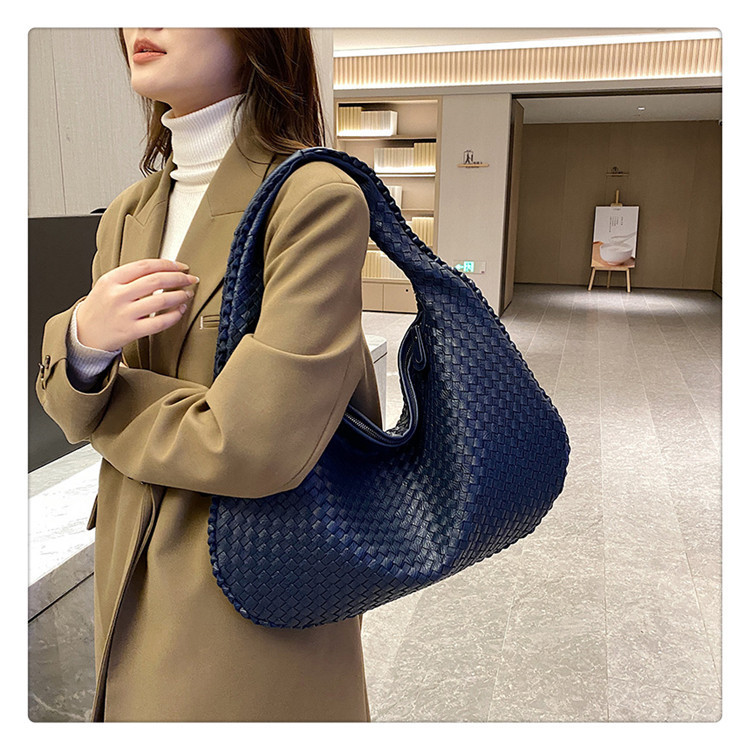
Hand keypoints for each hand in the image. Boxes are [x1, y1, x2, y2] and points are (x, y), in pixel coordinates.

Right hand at [76, 259, 199, 350]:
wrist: (84, 334)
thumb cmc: (100, 307)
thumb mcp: (108, 284)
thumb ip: (131, 276)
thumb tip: (163, 269)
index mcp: (111, 280)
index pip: (145, 266)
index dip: (168, 264)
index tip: (182, 266)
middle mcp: (118, 295)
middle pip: (156, 281)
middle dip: (179, 278)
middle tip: (191, 279)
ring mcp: (124, 314)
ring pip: (161, 301)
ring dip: (180, 295)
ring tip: (187, 294)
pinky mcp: (131, 331)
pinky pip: (159, 322)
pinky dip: (175, 315)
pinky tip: (180, 310)